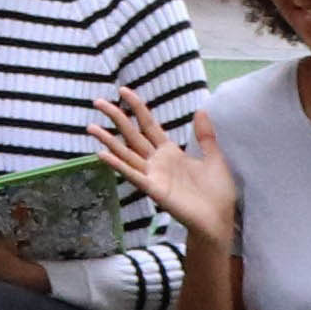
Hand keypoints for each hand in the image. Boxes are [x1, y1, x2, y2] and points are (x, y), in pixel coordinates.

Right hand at [87, 88, 235, 249]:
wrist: (219, 219)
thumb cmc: (217, 192)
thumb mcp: (214, 158)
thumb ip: (205, 137)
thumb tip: (201, 110)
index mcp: (170, 152)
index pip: (148, 125)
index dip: (136, 108)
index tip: (123, 91)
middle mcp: (157, 161)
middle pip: (132, 134)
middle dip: (116, 117)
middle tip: (97, 102)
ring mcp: (153, 175)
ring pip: (125, 153)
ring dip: (108, 140)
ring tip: (91, 127)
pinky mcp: (154, 190)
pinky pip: (132, 174)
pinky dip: (117, 164)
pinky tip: (102, 155)